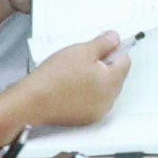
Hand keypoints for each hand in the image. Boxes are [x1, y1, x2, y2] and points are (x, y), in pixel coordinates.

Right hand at [4, 32, 128, 132]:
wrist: (33, 101)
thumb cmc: (54, 78)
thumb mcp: (81, 51)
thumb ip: (103, 43)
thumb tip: (115, 38)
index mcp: (112, 81)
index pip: (125, 61)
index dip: (114, 50)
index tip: (103, 46)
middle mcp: (109, 99)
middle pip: (115, 76)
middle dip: (103, 66)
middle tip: (82, 60)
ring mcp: (98, 111)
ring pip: (103, 89)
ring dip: (94, 80)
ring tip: (73, 74)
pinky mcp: (85, 119)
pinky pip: (92, 101)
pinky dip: (85, 94)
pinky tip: (70, 87)